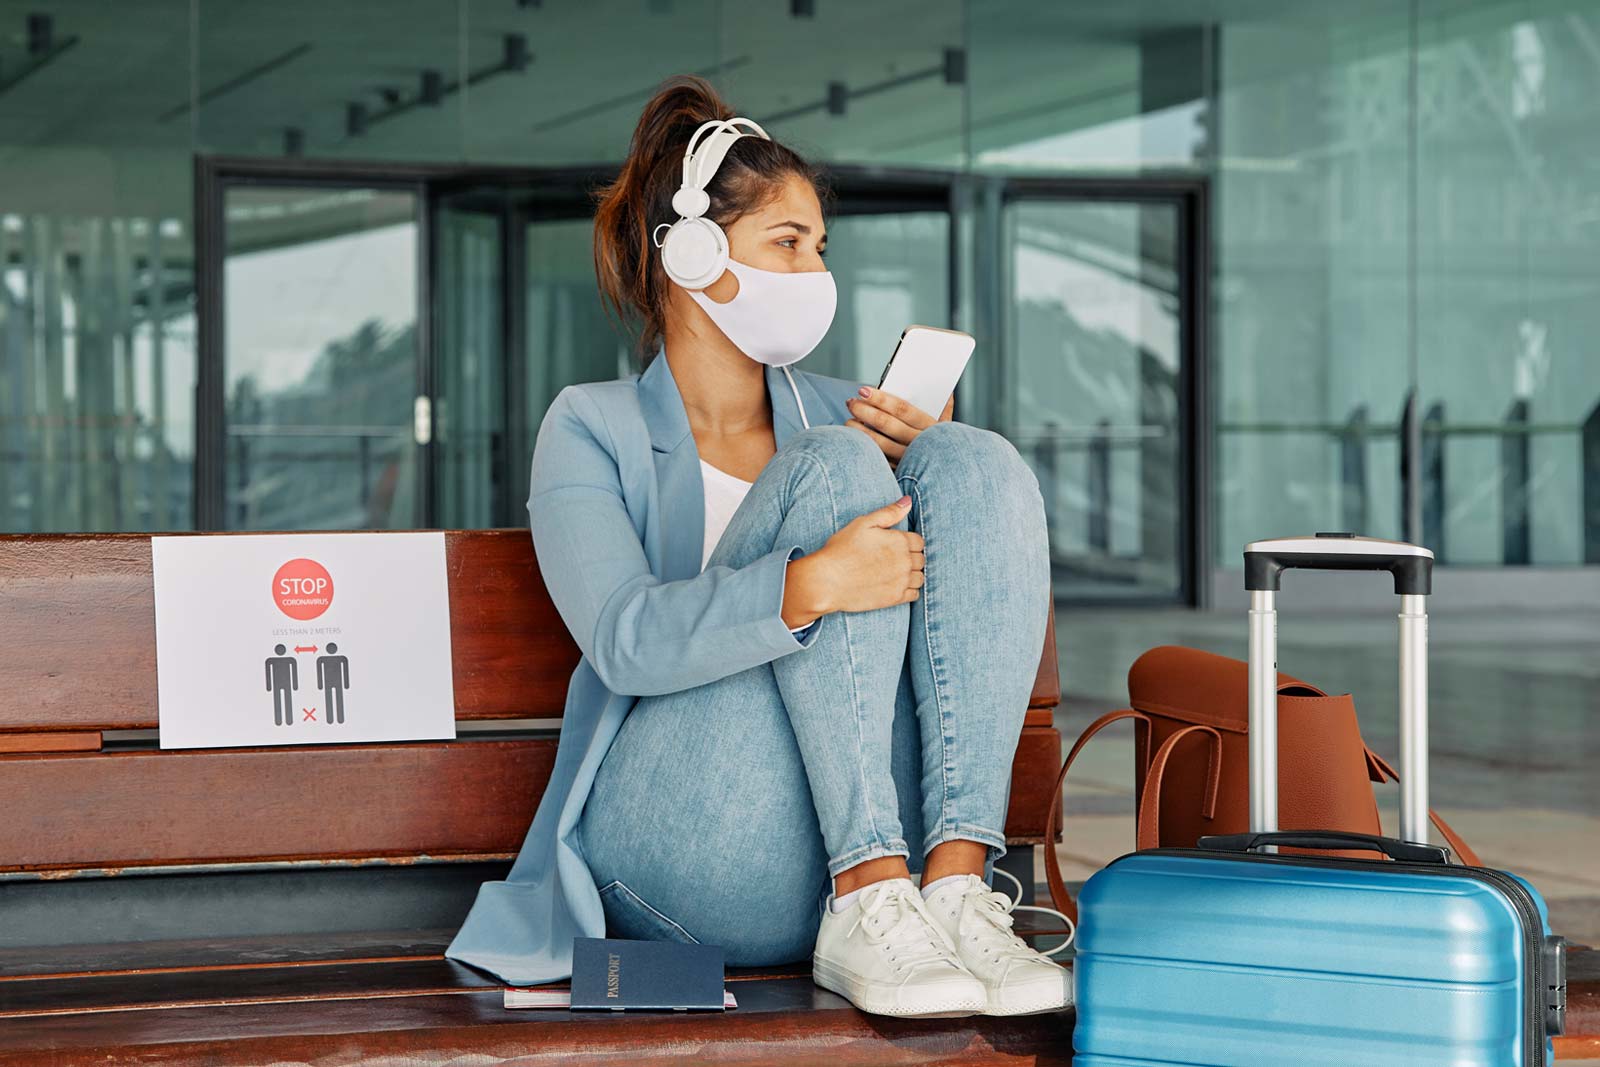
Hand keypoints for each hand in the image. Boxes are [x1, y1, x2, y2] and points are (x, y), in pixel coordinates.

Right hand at [781, 496, 923, 624]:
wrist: (826, 581)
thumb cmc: (841, 549)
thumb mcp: (863, 523)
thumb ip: (889, 512)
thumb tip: (908, 501)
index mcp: (899, 540)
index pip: (919, 541)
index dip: (908, 542)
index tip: (895, 546)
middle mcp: (905, 560)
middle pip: (921, 559)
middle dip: (911, 558)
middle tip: (893, 560)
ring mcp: (902, 580)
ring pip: (920, 577)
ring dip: (912, 574)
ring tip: (895, 573)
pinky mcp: (895, 598)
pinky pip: (915, 594)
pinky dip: (909, 590)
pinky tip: (895, 585)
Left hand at [845, 386, 954, 465]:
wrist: (949, 481)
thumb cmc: (946, 448)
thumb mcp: (949, 428)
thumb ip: (945, 408)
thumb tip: (944, 389)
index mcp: (930, 427)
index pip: (902, 408)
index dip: (881, 398)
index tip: (863, 390)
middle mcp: (918, 443)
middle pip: (885, 423)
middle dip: (864, 410)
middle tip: (851, 402)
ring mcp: (907, 460)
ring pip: (877, 443)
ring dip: (859, 430)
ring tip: (849, 421)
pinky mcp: (899, 472)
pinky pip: (877, 459)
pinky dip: (864, 449)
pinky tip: (855, 441)